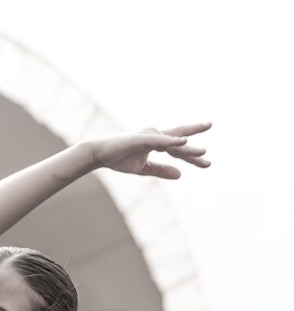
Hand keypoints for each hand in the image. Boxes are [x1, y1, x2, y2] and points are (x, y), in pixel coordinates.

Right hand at [91, 122, 210, 179]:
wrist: (99, 154)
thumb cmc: (119, 159)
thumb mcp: (144, 169)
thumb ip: (162, 171)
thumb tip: (181, 174)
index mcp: (157, 142)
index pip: (179, 150)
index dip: (192, 157)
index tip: (207, 163)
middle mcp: (156, 136)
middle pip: (180, 141)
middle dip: (195, 146)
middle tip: (209, 151)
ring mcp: (150, 136)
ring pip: (173, 142)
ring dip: (188, 148)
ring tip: (203, 152)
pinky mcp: (143, 138)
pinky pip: (161, 140)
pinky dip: (173, 141)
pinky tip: (185, 141)